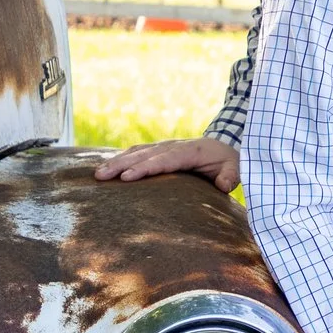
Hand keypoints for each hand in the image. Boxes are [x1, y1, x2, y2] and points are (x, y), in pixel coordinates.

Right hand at [93, 136, 239, 192]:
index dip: (144, 168)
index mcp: (189, 151)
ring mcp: (163, 147)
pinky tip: (106, 167)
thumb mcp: (235, 169)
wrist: (224, 145)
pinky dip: (120, 158)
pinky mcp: (157, 150)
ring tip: (97, 174)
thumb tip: (223, 186)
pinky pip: (137, 153)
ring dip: (116, 161)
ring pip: (136, 152)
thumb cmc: (228, 162)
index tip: (126, 178)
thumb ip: (230, 176)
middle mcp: (172, 146)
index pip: (163, 160)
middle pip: (143, 155)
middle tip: (101, 176)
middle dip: (121, 165)